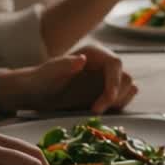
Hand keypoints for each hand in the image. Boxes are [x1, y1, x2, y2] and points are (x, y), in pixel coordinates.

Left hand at [0, 45, 137, 114]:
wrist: (36, 93)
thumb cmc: (41, 79)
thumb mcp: (49, 72)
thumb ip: (64, 65)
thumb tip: (83, 59)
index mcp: (94, 53)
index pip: (115, 64)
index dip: (115, 82)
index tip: (106, 100)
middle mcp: (104, 64)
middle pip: (125, 77)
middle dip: (116, 95)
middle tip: (96, 110)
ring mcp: (107, 79)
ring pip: (127, 88)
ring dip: (117, 101)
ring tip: (95, 110)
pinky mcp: (107, 92)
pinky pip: (122, 98)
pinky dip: (116, 106)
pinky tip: (98, 110)